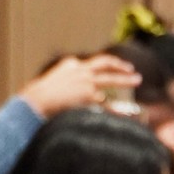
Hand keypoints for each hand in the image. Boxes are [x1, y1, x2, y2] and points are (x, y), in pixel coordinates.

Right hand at [20, 54, 139, 118]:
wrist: (35, 101)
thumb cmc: (38, 97)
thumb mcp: (52, 84)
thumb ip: (63, 84)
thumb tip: (65, 93)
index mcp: (70, 65)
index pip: (90, 64)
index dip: (102, 67)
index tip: (112, 67)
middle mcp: (80, 70)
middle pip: (104, 63)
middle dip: (119, 65)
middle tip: (131, 69)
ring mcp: (86, 81)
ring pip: (110, 78)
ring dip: (125, 80)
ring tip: (137, 80)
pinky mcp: (89, 95)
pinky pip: (108, 102)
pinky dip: (118, 107)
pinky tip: (127, 110)